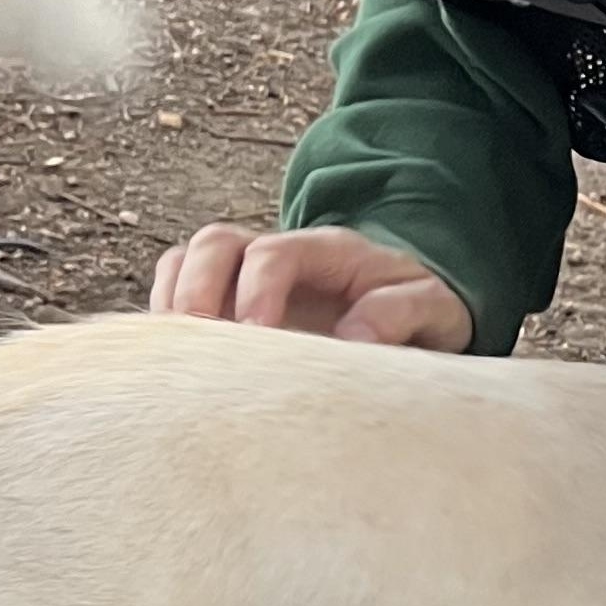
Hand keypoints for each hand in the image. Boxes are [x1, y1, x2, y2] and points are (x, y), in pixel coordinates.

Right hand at [150, 223, 472, 350]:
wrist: (417, 316)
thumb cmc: (421, 313)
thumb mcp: (432, 309)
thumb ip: (400, 314)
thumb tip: (352, 336)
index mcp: (329, 252)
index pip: (273, 253)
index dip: (256, 290)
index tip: (256, 337)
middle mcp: (281, 257)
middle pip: (216, 244)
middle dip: (196, 289)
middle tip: (197, 343)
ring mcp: (251, 279)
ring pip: (189, 262)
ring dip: (174, 301)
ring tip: (177, 356)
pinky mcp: (235, 306)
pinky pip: (183, 293)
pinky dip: (173, 322)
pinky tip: (177, 361)